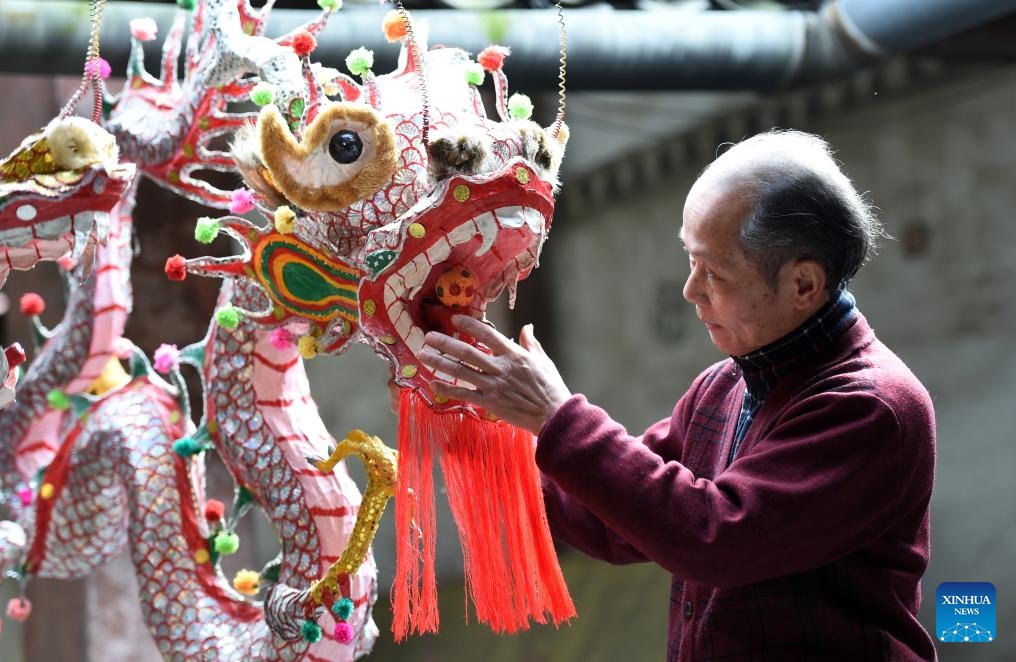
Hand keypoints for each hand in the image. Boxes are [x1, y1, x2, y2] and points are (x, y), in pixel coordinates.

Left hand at [419, 315, 571, 433]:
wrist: (553, 416)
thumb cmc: (550, 388)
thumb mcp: (543, 361)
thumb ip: (531, 343)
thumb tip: (527, 327)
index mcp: (514, 355)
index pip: (488, 335)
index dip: (470, 325)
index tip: (455, 319)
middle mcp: (501, 368)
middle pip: (467, 352)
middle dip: (445, 343)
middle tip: (428, 337)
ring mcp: (493, 386)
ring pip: (461, 371)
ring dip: (440, 362)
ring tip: (423, 355)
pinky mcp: (490, 403)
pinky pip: (464, 394)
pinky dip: (447, 389)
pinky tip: (433, 383)